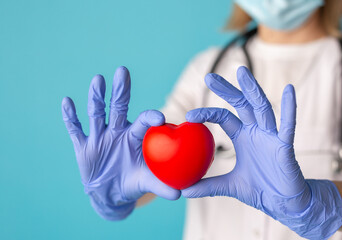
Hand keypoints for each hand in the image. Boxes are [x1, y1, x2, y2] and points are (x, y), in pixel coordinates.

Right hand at [62, 66, 179, 219]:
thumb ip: (162, 185)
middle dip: (121, 90)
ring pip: (96, 113)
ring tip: (98, 79)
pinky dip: (70, 117)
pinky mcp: (83, 146)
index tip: (160, 118)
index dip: (151, 118)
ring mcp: (99, 137)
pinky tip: (67, 101)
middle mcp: (117, 131)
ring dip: (96, 97)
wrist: (110, 193)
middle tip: (123, 71)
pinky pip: (76, 129)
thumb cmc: (133, 183)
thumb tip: (179, 193)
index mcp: (136, 137)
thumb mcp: (147, 183)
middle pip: (119, 107)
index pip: (144, 122)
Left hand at [182, 66, 341, 238]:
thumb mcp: (229, 186)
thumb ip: (208, 185)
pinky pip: (288, 126)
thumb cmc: (261, 190)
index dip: (207, 113)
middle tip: (209, 77)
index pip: (224, 117)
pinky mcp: (285, 146)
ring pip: (261, 107)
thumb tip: (184, 190)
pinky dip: (289, 108)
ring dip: (252, 89)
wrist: (284, 203)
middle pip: (241, 104)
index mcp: (243, 137)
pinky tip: (288, 90)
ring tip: (241, 71)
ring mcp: (271, 136)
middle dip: (227, 89)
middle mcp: (256, 131)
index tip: (189, 116)